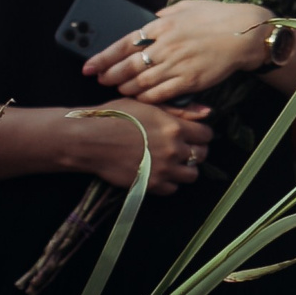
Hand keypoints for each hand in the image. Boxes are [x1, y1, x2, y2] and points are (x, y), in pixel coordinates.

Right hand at [62, 98, 214, 193]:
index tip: (193, 135)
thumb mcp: (149, 105)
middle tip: (183, 149)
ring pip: (191, 175)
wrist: (88, 140)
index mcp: (175, 128)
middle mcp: (173, 150)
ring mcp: (162, 169)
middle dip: (195, 151)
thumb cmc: (115, 117)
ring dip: (185, 169)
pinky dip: (169, 183)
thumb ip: (180, 110)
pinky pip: (172, 189)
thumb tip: (208, 112)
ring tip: (172, 162)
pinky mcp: (148, 184)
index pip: (207, 135)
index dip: (201, 134)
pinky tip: (159, 172)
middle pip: (202, 155)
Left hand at [88, 0, 273, 103]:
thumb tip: (154, 16)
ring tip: (121, 89)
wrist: (248, 33)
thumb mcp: (192, 6)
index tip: (89, 66)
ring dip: (127, 88)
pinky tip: (142, 98)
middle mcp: (167, 46)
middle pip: (128, 66)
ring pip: (141, 82)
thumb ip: (170, 12)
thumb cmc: (222, 16)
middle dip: (110, 75)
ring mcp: (178, 64)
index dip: (103, 58)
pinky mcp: (190, 80)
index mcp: (164, 26)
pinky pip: (160, 93)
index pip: (124, 44)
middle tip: (102, 80)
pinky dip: (147, 97)